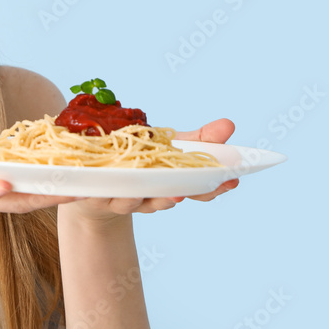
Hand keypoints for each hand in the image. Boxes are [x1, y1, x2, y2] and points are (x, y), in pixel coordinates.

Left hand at [60, 118, 239, 222]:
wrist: (97, 177)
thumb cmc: (141, 160)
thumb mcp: (171, 145)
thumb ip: (200, 139)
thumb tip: (229, 125)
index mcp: (170, 188)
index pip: (197, 191)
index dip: (215, 187)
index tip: (233, 179)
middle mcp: (149, 198)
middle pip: (167, 201)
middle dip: (180, 196)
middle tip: (190, 190)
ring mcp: (121, 199)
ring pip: (133, 203)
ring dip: (141, 198)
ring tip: (150, 191)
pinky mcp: (95, 195)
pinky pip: (100, 195)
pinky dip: (105, 192)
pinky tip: (109, 188)